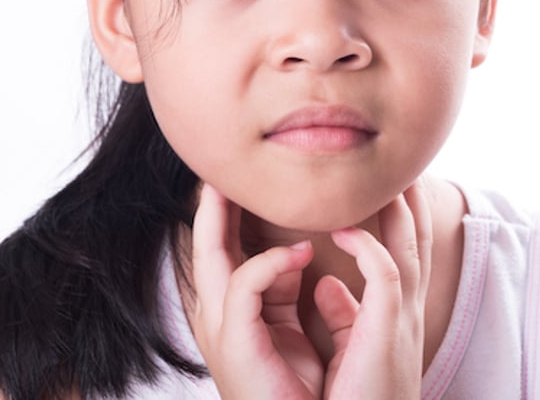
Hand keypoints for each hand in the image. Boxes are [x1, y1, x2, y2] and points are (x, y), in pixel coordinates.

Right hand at [188, 183, 324, 398]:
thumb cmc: (325, 399)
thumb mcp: (330, 342)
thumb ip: (328, 308)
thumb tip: (326, 283)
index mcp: (252, 315)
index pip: (238, 251)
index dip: (240, 214)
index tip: (255, 179)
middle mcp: (230, 316)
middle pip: (210, 244)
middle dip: (213, 202)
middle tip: (225, 163)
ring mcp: (225, 327)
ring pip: (209, 252)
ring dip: (217, 213)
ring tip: (227, 180)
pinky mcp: (234, 339)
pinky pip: (244, 284)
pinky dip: (271, 263)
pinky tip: (302, 252)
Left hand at [316, 182, 432, 398]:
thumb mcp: (349, 351)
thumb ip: (341, 315)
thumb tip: (325, 286)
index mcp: (391, 313)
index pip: (400, 249)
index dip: (397, 213)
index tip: (385, 181)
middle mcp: (401, 310)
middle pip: (417, 236)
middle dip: (410, 195)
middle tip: (400, 157)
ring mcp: (399, 319)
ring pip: (410, 245)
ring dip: (400, 205)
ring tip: (390, 167)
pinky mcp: (387, 332)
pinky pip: (386, 275)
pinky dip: (370, 247)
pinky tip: (346, 228)